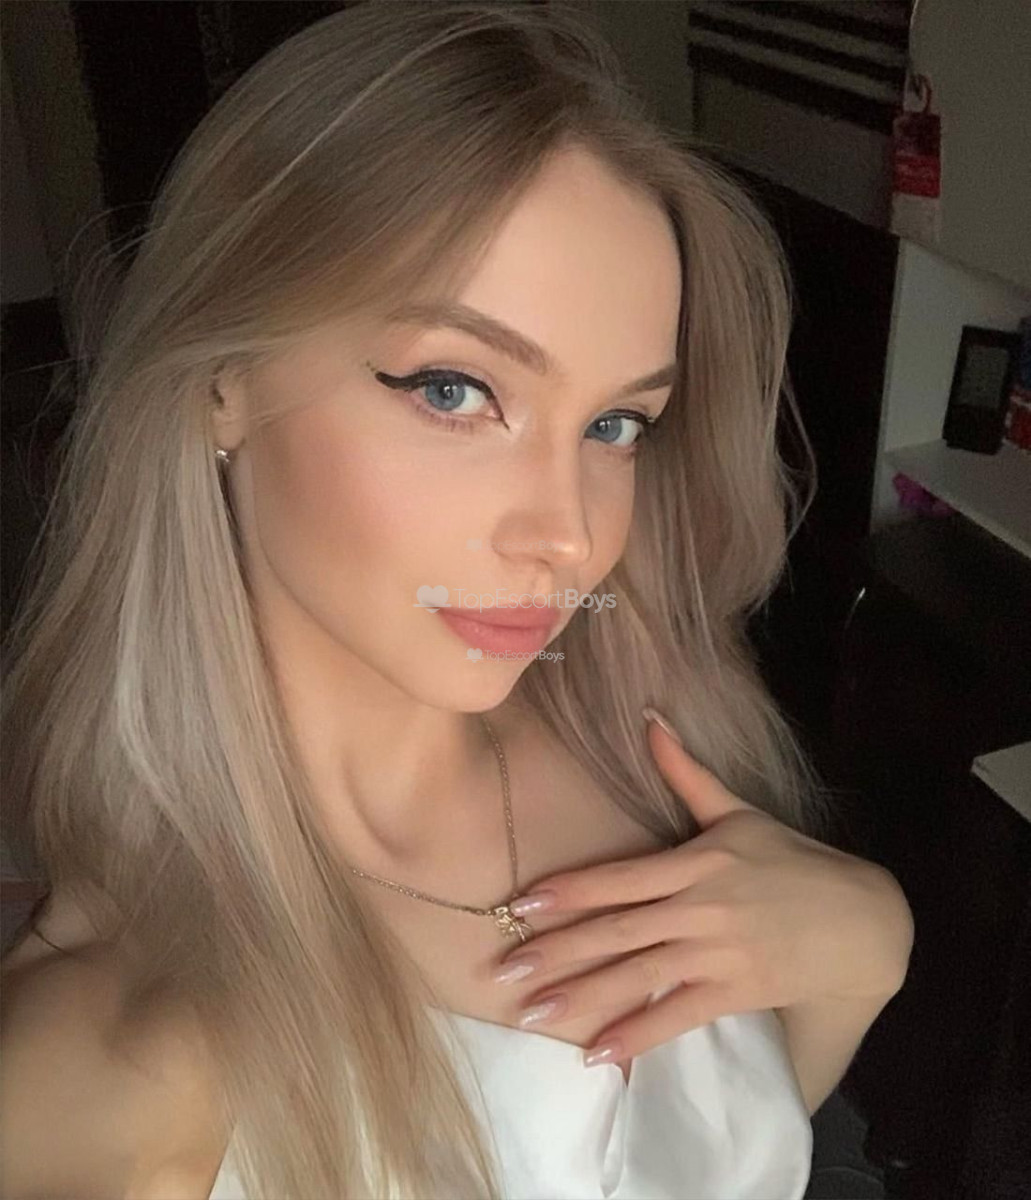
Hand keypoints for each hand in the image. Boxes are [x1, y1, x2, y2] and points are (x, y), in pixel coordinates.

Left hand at [493, 710, 913, 1066]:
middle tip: (504, 970)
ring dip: (583, 998)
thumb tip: (650, 717)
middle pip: (618, 931)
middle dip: (558, 951)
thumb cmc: (792, 861)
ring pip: (640, 977)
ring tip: (531, 1015)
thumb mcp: (738, 811)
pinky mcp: (736, 992)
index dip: (571, 891)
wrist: (860, 919)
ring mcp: (718, 953)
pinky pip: (679, 1018)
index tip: (522, 905)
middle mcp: (700, 908)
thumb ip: (687, 772)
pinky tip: (597, 1054)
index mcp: (695, 863)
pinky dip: (638, 1036)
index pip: (621, 878)